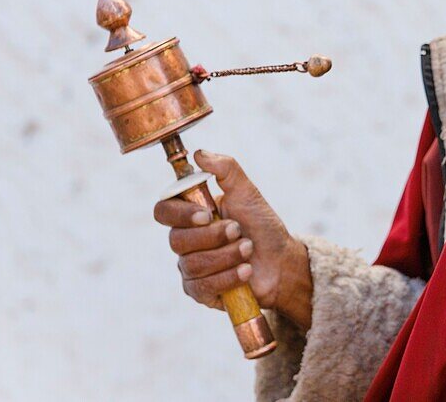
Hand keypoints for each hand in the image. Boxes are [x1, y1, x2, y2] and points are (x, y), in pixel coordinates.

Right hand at [153, 150, 313, 329]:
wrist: (281, 262)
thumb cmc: (261, 226)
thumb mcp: (248, 193)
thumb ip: (226, 170)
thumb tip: (199, 154)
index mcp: (191, 214)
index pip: (163, 211)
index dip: (180, 214)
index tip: (207, 214)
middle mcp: (185, 241)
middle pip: (177, 241)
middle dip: (214, 237)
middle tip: (239, 231)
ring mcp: (190, 268)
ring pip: (193, 264)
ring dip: (226, 256)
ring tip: (248, 250)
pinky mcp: (200, 291)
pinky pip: (202, 287)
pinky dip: (228, 277)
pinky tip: (245, 272)